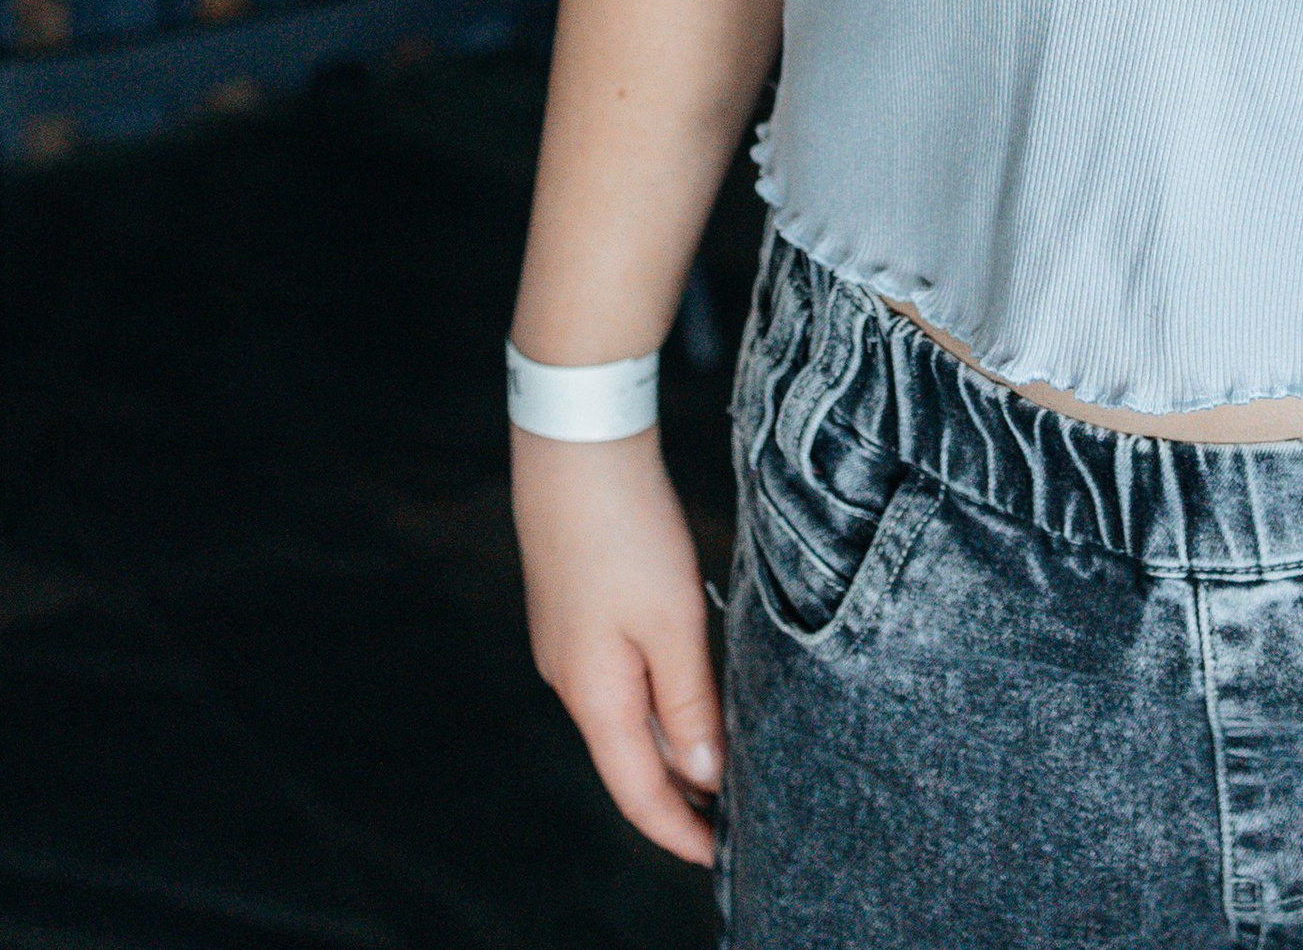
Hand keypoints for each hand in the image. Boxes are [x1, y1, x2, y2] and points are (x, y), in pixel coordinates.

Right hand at [512, 427, 720, 865]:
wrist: (576, 446)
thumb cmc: (626, 531)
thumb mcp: (673, 622)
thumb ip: (690, 703)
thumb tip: (704, 774)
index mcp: (594, 696)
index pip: (638, 793)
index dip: (680, 831)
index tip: (722, 857)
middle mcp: (571, 681)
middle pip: (630, 761)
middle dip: (680, 795)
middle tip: (735, 816)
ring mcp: (567, 645)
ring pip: (626, 717)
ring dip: (671, 744)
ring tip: (723, 760)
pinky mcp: (574, 610)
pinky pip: (620, 678)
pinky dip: (657, 700)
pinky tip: (690, 690)